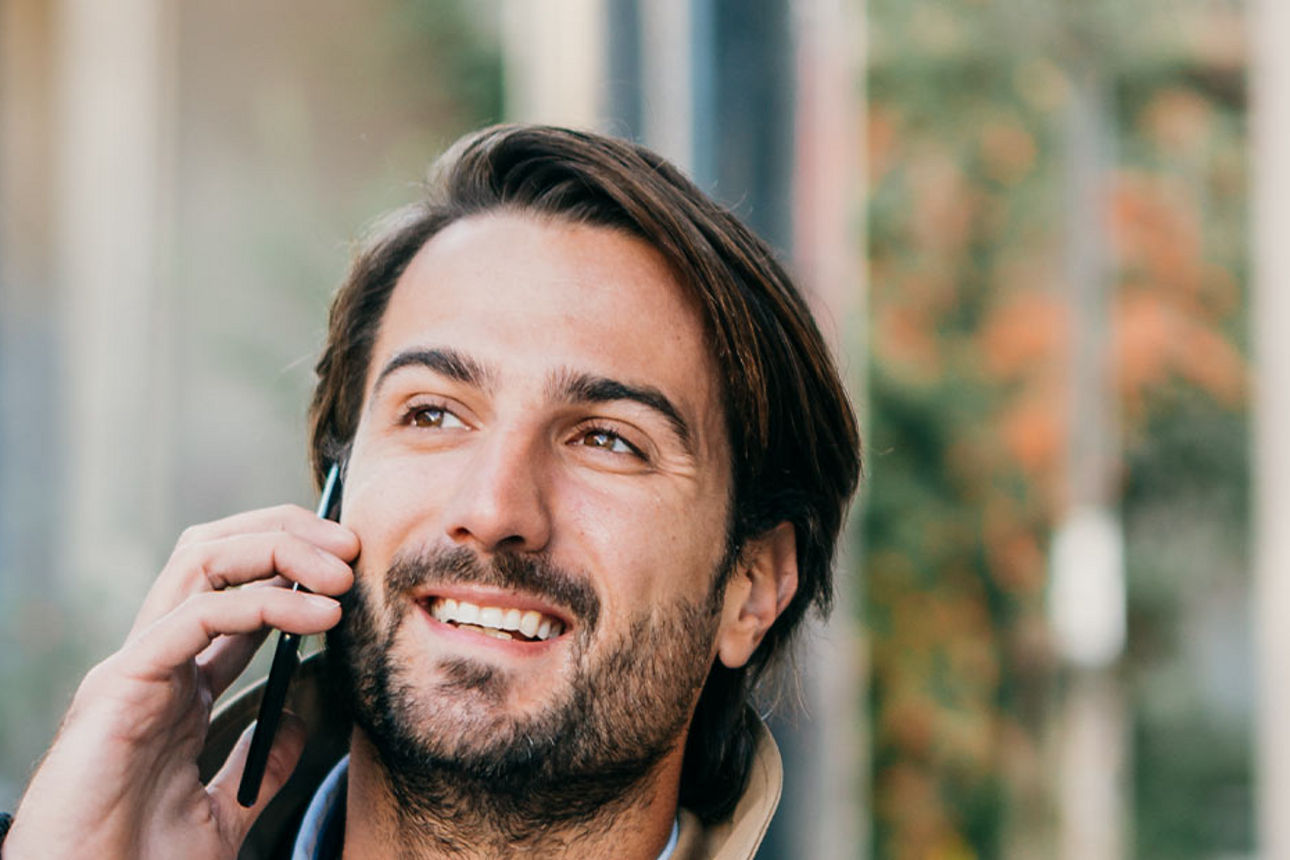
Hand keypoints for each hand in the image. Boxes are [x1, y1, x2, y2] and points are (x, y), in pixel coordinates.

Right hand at [4, 505, 358, 859]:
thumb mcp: (223, 810)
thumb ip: (259, 763)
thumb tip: (297, 723)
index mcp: (176, 683)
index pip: (234, 592)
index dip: (294, 568)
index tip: (351, 572)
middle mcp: (154, 659)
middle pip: (216, 553)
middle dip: (287, 534)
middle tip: (351, 546)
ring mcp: (135, 665)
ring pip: (201, 560)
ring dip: (280, 550)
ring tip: (341, 572)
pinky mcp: (121, 683)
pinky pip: (196, 615)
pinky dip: (264, 602)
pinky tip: (317, 616)